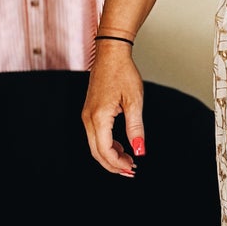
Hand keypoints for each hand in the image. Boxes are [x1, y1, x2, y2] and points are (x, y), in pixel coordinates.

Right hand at [82, 44, 145, 176]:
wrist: (111, 54)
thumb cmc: (123, 73)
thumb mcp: (134, 102)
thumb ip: (136, 129)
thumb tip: (139, 150)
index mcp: (98, 117)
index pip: (105, 150)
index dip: (118, 163)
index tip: (133, 167)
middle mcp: (88, 118)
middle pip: (97, 152)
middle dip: (113, 165)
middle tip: (131, 171)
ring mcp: (87, 115)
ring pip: (95, 145)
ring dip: (110, 156)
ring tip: (128, 160)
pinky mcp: (90, 112)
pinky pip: (95, 135)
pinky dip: (107, 145)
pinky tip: (121, 146)